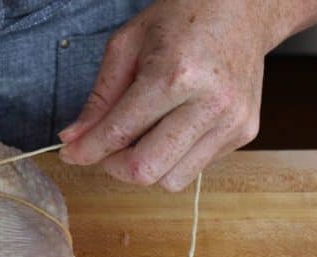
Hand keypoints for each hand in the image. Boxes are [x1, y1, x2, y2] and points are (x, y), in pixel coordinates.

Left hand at [58, 0, 273, 191]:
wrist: (243, 9)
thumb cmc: (182, 19)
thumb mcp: (127, 45)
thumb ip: (99, 98)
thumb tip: (73, 139)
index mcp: (174, 75)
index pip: (118, 134)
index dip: (87, 150)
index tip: (71, 154)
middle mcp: (209, 103)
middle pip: (146, 171)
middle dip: (116, 166)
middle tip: (109, 147)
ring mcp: (231, 122)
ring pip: (171, 180)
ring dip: (148, 165)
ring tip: (145, 134)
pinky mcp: (245, 133)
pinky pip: (195, 168)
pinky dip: (175, 156)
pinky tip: (176, 125)